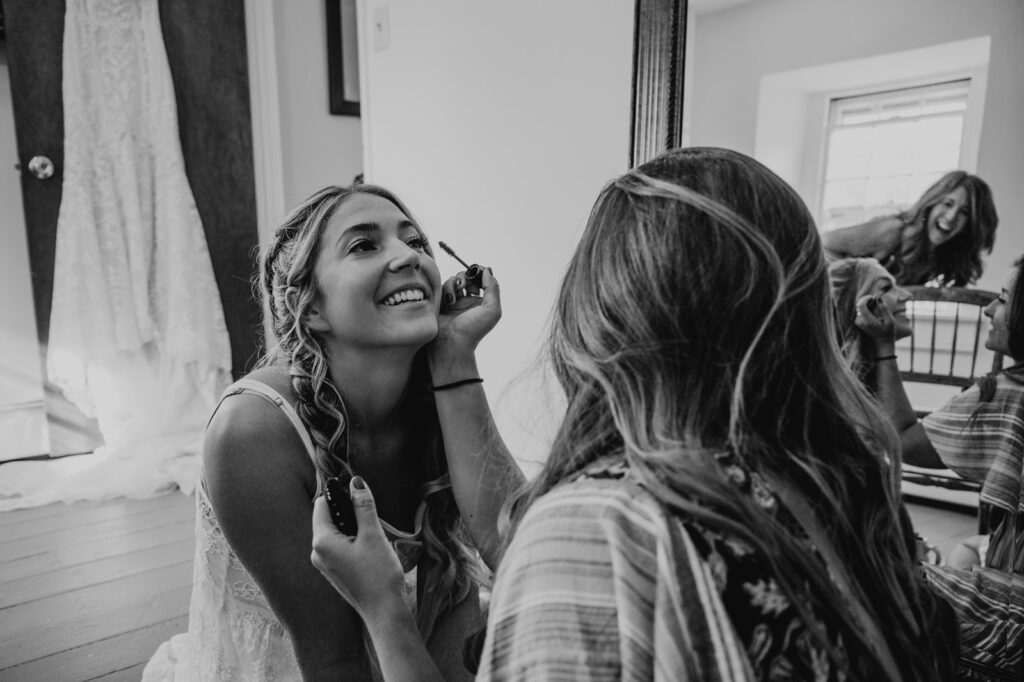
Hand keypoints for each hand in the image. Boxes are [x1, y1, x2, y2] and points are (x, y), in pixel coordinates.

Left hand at [310, 477, 407, 623]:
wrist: (384, 612)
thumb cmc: (378, 574)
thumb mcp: (373, 535)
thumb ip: (363, 506)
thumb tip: (356, 482)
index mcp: (321, 541)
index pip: (322, 504)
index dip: (340, 495)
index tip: (360, 496)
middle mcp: (317, 553)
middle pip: (329, 518)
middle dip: (350, 512)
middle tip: (371, 520)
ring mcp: (325, 564)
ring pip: (336, 532)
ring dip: (354, 527)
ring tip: (374, 538)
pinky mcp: (335, 572)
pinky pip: (340, 547)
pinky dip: (354, 541)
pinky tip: (371, 550)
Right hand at [432, 266, 500, 358]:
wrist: (451, 343)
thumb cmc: (473, 330)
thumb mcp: (492, 310)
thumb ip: (493, 289)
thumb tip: (487, 270)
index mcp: (481, 302)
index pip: (481, 280)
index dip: (479, 274)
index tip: (476, 271)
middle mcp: (468, 301)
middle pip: (467, 277)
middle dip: (466, 276)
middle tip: (465, 284)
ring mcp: (454, 301)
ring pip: (454, 280)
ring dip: (455, 283)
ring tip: (456, 293)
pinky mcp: (441, 302)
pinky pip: (442, 286)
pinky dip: (447, 289)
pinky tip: (449, 301)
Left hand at [854, 293, 896, 340]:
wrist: (882, 341)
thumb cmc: (888, 331)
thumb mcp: (890, 320)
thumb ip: (884, 309)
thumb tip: (878, 297)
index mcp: (868, 321)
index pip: (861, 306)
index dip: (865, 298)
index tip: (872, 297)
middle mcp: (861, 322)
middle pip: (858, 305)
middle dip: (866, 300)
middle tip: (874, 300)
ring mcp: (858, 322)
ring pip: (859, 307)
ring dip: (866, 304)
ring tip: (875, 306)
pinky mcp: (858, 322)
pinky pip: (859, 311)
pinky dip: (865, 308)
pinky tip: (872, 310)